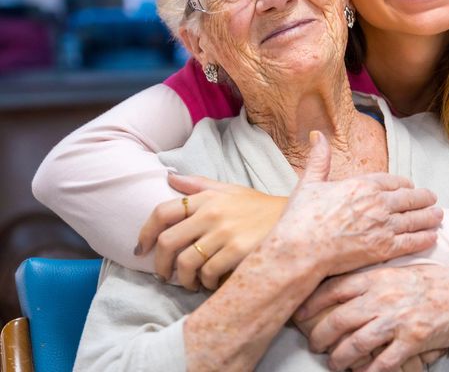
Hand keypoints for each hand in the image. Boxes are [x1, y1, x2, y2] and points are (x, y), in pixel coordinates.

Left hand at [136, 175, 286, 289]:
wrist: (293, 220)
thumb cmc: (257, 207)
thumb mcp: (229, 190)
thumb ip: (198, 184)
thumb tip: (169, 177)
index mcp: (207, 197)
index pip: (163, 212)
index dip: (145, 232)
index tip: (142, 249)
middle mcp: (212, 213)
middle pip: (168, 242)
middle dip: (160, 264)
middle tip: (164, 275)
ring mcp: (225, 233)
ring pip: (186, 263)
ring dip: (184, 279)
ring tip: (190, 282)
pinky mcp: (238, 252)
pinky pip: (208, 275)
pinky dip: (206, 284)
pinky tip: (211, 283)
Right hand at [275, 132, 442, 278]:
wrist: (301, 249)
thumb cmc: (301, 217)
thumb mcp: (309, 182)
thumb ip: (319, 159)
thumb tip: (316, 134)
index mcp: (361, 184)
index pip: (392, 181)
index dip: (404, 184)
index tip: (410, 186)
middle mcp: (377, 203)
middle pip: (409, 198)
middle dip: (423, 198)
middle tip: (432, 199)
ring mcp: (383, 226)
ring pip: (415, 219)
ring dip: (429, 217)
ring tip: (438, 215)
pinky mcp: (384, 249)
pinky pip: (412, 242)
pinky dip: (425, 238)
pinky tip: (432, 236)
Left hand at [297, 265, 448, 370]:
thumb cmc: (425, 282)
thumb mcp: (394, 272)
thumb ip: (369, 279)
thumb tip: (338, 288)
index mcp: (375, 277)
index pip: (334, 288)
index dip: (313, 302)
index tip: (299, 313)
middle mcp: (381, 298)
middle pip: (340, 319)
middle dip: (321, 335)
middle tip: (314, 344)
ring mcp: (396, 320)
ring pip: (356, 343)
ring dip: (339, 358)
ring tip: (333, 363)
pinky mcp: (411, 341)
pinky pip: (382, 362)